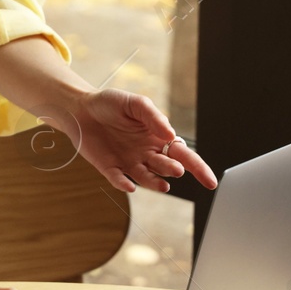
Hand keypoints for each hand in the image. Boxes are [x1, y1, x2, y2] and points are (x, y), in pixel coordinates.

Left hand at [53, 88, 216, 193]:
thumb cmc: (111, 103)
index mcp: (158, 138)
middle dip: (174, 169)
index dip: (198, 169)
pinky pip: (119, 179)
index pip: (183, 155)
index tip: (210, 182)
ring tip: (163, 186)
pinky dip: (124, 184)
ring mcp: (129, 162)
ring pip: (147, 178)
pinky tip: (129, 186)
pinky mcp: (110, 168)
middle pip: (167, 167)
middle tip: (177, 169)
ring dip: (155, 183)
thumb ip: (154, 117)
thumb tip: (170, 135)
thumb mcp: (136, 104)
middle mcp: (147, 153)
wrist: (80, 107)